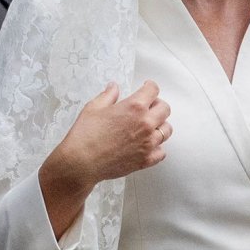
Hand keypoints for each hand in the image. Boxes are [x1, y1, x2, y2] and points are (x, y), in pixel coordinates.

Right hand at [39, 81, 171, 237]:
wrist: (82, 162)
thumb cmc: (85, 135)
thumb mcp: (94, 107)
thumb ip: (108, 95)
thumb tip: (114, 88)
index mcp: (134, 107)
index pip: (153, 90)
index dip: (150, 87)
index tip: (147, 89)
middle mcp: (145, 124)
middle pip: (165, 109)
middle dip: (157, 105)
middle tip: (149, 107)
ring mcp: (148, 143)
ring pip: (166, 130)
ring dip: (160, 125)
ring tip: (149, 126)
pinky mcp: (146, 160)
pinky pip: (161, 152)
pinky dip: (157, 148)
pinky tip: (147, 145)